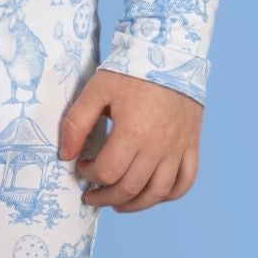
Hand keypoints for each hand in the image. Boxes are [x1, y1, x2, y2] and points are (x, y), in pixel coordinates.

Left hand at [57, 66, 203, 212]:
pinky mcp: (191, 144)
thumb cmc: (130, 70)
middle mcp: (158, 146)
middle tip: (92, 196)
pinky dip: (170, 195)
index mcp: (132, 133)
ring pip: (158, 192)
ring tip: (118, 204)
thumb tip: (65, 155)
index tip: (83, 166)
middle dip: (106, 197)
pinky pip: (186, 181)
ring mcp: (177, 148)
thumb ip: (76, 123)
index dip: (90, 175)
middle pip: (130, 188)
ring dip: (136, 204)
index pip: (107, 172)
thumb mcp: (96, 90)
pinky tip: (152, 195)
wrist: (169, 53)